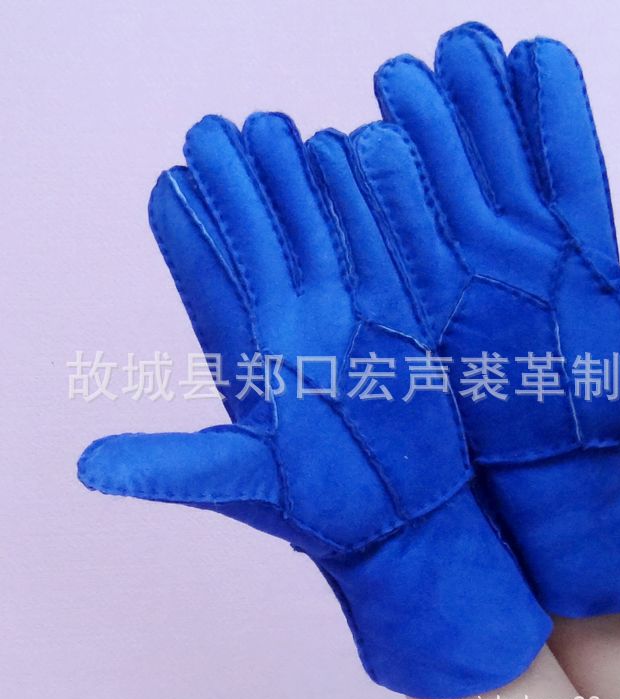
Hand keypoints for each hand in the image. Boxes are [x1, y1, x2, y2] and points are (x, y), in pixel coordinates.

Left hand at [77, 111, 549, 697]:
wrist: (400, 517)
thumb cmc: (317, 506)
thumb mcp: (246, 485)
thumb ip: (176, 467)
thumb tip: (88, 469)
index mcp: (245, 355)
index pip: (208, 280)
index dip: (189, 229)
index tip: (171, 178)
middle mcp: (291, 325)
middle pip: (261, 241)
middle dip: (241, 186)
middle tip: (219, 130)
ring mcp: (346, 314)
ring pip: (319, 235)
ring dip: (298, 183)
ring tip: (277, 129)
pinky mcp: (399, 316)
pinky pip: (382, 251)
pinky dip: (370, 209)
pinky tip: (356, 163)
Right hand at [321, 22, 619, 615]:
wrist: (545, 466)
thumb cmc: (600, 405)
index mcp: (578, 241)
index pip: (563, 154)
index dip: (550, 101)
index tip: (532, 50)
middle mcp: (519, 245)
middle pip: (493, 158)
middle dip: (471, 101)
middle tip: (449, 49)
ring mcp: (469, 268)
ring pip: (446, 191)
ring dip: (424, 136)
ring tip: (402, 80)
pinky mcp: (428, 301)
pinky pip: (405, 245)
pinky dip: (385, 203)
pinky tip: (361, 152)